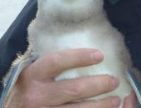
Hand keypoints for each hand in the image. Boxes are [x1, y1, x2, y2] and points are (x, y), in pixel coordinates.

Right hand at [4, 48, 135, 107]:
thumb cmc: (24, 87)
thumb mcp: (31, 71)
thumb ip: (49, 61)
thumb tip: (76, 39)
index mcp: (32, 75)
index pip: (57, 61)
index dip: (79, 57)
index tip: (100, 55)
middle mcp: (37, 96)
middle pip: (73, 89)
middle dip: (98, 85)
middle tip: (114, 80)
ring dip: (100, 106)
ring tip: (116, 99)